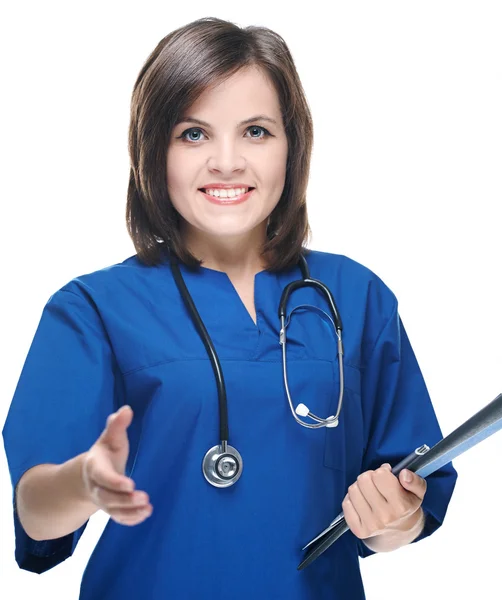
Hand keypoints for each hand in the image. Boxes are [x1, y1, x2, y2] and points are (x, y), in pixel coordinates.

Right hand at [82, 405, 152, 525]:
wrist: (90, 475)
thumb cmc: (105, 453)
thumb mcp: (109, 437)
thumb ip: (116, 425)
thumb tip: (126, 410)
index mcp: (95, 467)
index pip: (102, 477)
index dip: (114, 482)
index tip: (130, 484)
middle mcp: (97, 487)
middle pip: (107, 498)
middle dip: (124, 500)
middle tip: (144, 497)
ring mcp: (103, 501)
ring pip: (113, 511)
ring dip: (130, 512)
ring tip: (148, 508)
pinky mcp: (112, 509)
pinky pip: (119, 518)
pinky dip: (131, 519)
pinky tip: (146, 514)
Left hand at [342, 463, 425, 539]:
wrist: (399, 531)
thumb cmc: (406, 505)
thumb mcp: (417, 492)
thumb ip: (415, 480)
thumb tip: (404, 474)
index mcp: (401, 506)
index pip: (380, 475)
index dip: (382, 471)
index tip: (386, 476)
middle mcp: (385, 517)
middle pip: (363, 480)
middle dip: (369, 477)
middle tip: (376, 483)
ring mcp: (371, 525)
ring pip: (352, 490)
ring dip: (359, 487)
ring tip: (369, 492)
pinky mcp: (359, 530)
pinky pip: (346, 504)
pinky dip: (351, 499)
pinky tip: (362, 501)